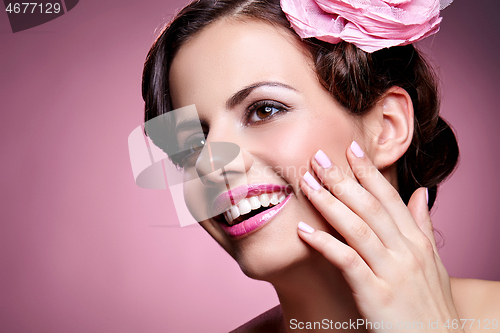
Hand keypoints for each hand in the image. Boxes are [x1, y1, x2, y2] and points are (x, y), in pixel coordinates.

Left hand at [298, 141, 461, 331]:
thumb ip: (422, 226)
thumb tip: (421, 193)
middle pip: (370, 207)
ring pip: (358, 228)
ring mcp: (392, 273)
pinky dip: (325, 244)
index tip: (350, 148)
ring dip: (330, 203)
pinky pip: (348, 262)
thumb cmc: (429, 303)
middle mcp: (406, 252)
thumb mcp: (432, 262)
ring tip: (307, 183)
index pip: (390, 198)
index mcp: (417, 241)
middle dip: (343, 179)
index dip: (369, 172)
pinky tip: (304, 230)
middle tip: (318, 157)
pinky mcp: (376, 295)